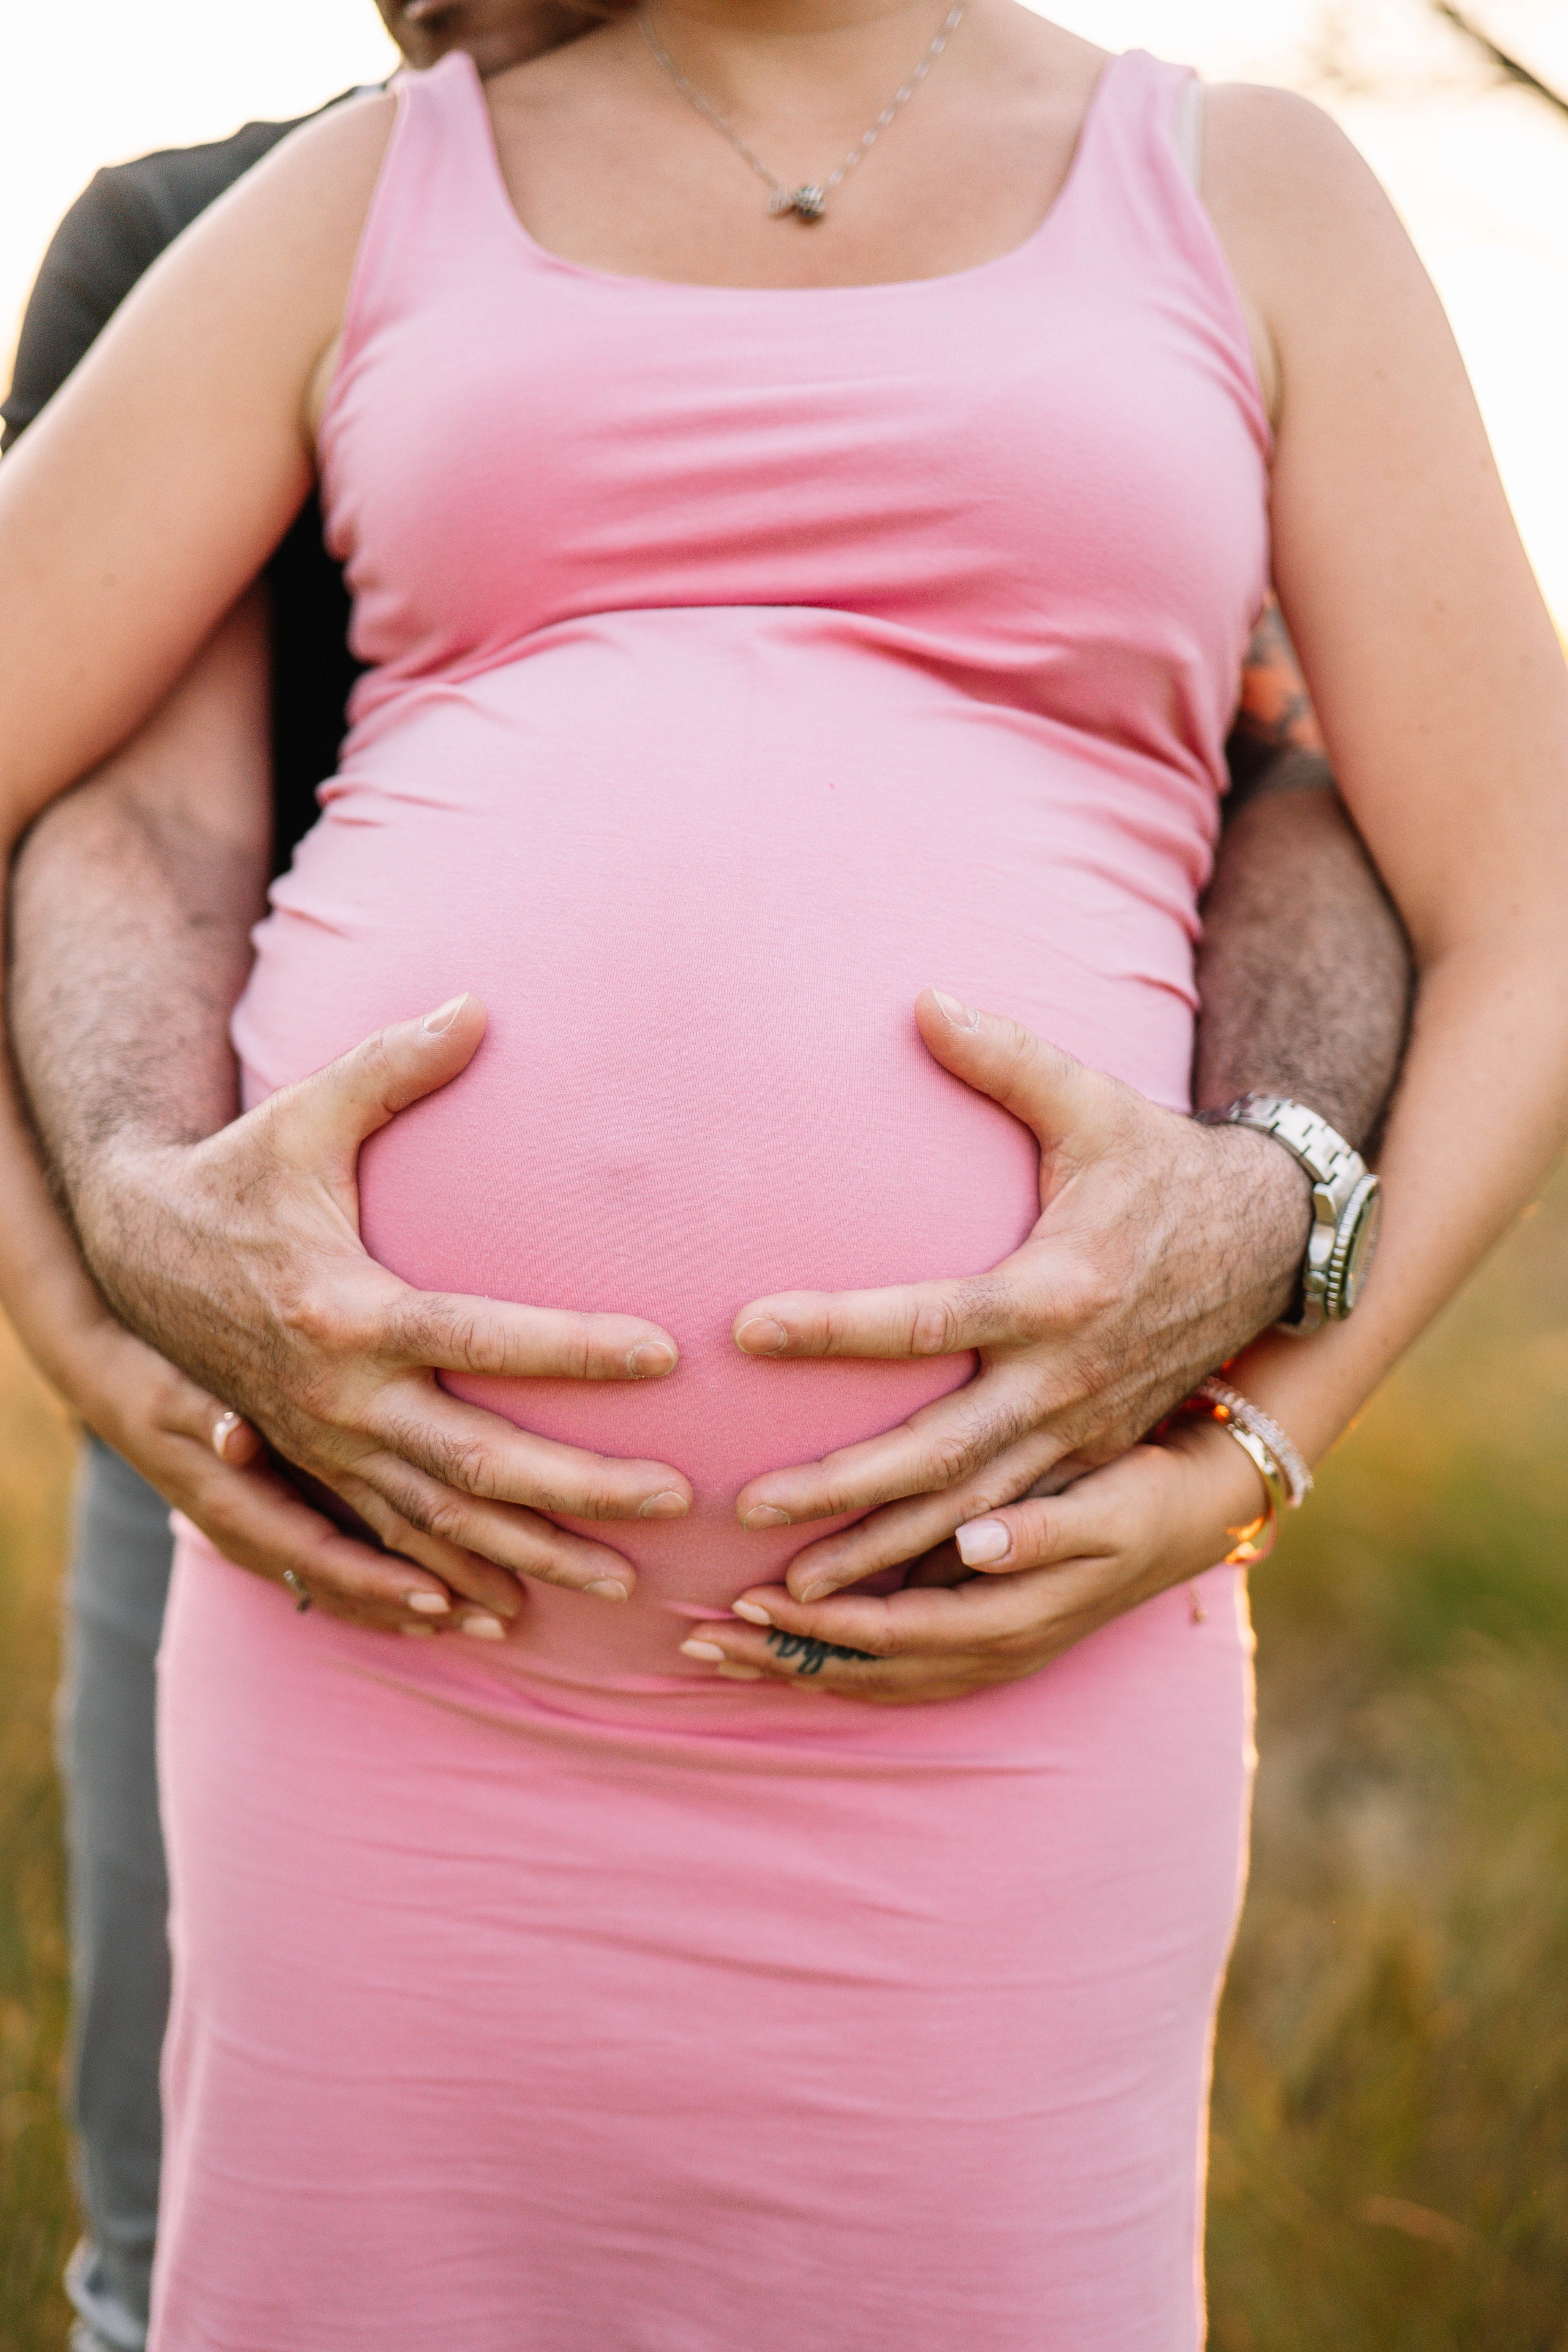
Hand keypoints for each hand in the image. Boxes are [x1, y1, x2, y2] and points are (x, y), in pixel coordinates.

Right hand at [67, 994, 691, 1614]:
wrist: (139, 1254)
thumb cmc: (243, 1173)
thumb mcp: (306, 1111)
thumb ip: (392, 1066)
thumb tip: (478, 1005)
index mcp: (346, 1308)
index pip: (478, 1337)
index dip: (571, 1350)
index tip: (664, 1353)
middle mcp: (338, 1395)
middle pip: (472, 1459)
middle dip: (577, 1485)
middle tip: (679, 1496)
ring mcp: (325, 1446)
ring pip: (440, 1521)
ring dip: (532, 1553)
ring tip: (626, 1580)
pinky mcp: (316, 1469)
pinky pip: (386, 1544)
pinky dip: (445, 1583)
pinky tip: (507, 1613)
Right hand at [70, 1316, 511, 1634]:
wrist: (111, 1379)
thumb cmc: (152, 1376)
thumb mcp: (171, 1392)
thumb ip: (205, 1417)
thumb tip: (234, 1437)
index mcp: (234, 1505)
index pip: (314, 1556)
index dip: (376, 1583)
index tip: (438, 1599)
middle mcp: (252, 1534)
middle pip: (346, 1586)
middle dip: (421, 1607)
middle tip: (499, 1619)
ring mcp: (264, 1535)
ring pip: (347, 1586)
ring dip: (414, 1605)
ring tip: (488, 1618)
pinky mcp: (275, 1523)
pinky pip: (339, 1571)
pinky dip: (387, 1589)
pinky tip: (437, 1599)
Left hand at [680, 1417, 1265, 1702]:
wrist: (1195, 1514)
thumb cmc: (1146, 1501)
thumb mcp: (1107, 1510)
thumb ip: (1043, 1531)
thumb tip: (975, 1543)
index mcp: (1013, 1618)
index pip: (893, 1632)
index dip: (818, 1621)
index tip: (749, 1595)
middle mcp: (992, 1648)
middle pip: (865, 1669)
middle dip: (780, 1654)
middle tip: (695, 1635)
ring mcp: (988, 1649)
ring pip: (871, 1673)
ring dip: (794, 1660)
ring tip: (718, 1640)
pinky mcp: (983, 1631)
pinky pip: (890, 1662)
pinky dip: (830, 1656)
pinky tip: (787, 1635)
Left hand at [730, 988, 1309, 1601]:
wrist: (1273, 1244)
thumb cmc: (1162, 1165)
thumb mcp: (1095, 1103)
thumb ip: (1006, 1057)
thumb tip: (923, 997)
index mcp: (1055, 1289)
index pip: (924, 1318)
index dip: (833, 1325)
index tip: (744, 1327)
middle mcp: (1065, 1377)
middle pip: (938, 1452)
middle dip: (842, 1488)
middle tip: (745, 1510)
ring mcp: (1081, 1431)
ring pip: (970, 1514)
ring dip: (881, 1552)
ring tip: (789, 1590)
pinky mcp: (1090, 1458)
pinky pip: (1007, 1528)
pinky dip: (943, 1568)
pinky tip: (874, 1599)